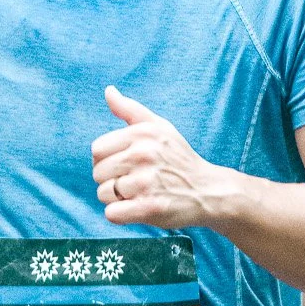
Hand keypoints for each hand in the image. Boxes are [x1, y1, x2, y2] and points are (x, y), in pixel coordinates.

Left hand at [90, 85, 234, 227]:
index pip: (97, 150)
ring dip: (116, 199)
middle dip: (111, 180)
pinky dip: (120, 215)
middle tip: (134, 181)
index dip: (106, 160)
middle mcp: (143, 155)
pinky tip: (136, 208)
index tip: (124, 164)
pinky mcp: (149, 208)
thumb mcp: (159, 127)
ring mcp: (146, 182)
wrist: (208, 190)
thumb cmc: (179, 158)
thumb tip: (108, 91)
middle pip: (98, 173)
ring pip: (103, 194)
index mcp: (141, 134)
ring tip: (138, 194)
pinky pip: (112, 214)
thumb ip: (130, 110)